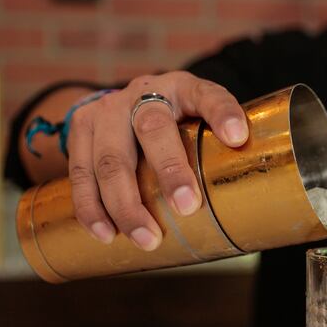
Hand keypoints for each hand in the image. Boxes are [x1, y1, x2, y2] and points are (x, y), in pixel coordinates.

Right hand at [67, 71, 247, 249]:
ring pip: (111, 159)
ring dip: (126, 204)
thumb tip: (246, 193)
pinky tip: (105, 233)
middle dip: (169, 170)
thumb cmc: (176, 121)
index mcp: (182, 88)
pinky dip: (92, 208)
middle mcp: (142, 93)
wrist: (127, 102)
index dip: (222, 114)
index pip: (207, 95)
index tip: (237, 137)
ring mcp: (107, 110)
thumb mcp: (201, 119)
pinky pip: (80, 173)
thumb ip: (219, 145)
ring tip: (146, 238)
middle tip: (187, 207)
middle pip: (151, 128)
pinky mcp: (80, 129)